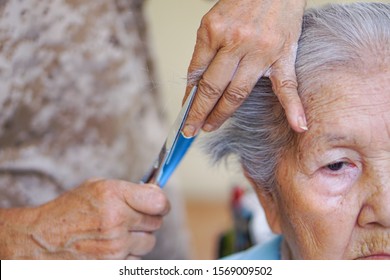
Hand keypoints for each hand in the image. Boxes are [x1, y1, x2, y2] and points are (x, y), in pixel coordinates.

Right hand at [2, 179, 169, 258]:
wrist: (41, 240)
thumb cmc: (69, 211)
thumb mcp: (97, 187)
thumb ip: (129, 190)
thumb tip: (157, 195)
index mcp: (113, 196)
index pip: (159, 202)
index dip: (161, 204)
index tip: (158, 205)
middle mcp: (116, 221)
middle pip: (156, 223)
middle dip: (146, 220)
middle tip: (130, 218)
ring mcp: (115, 247)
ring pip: (149, 243)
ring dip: (138, 238)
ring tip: (118, 234)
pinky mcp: (112, 267)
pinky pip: (136, 260)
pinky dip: (128, 255)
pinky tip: (111, 248)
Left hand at [183, 0, 306, 135]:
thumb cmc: (243, 1)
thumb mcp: (213, 21)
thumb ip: (205, 51)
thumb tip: (196, 83)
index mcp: (215, 31)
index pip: (197, 73)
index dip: (189, 96)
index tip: (184, 113)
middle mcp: (237, 42)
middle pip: (213, 87)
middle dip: (199, 112)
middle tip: (191, 129)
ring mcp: (262, 52)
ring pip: (238, 92)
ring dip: (222, 114)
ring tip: (210, 128)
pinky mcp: (283, 55)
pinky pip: (287, 85)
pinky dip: (294, 107)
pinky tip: (298, 126)